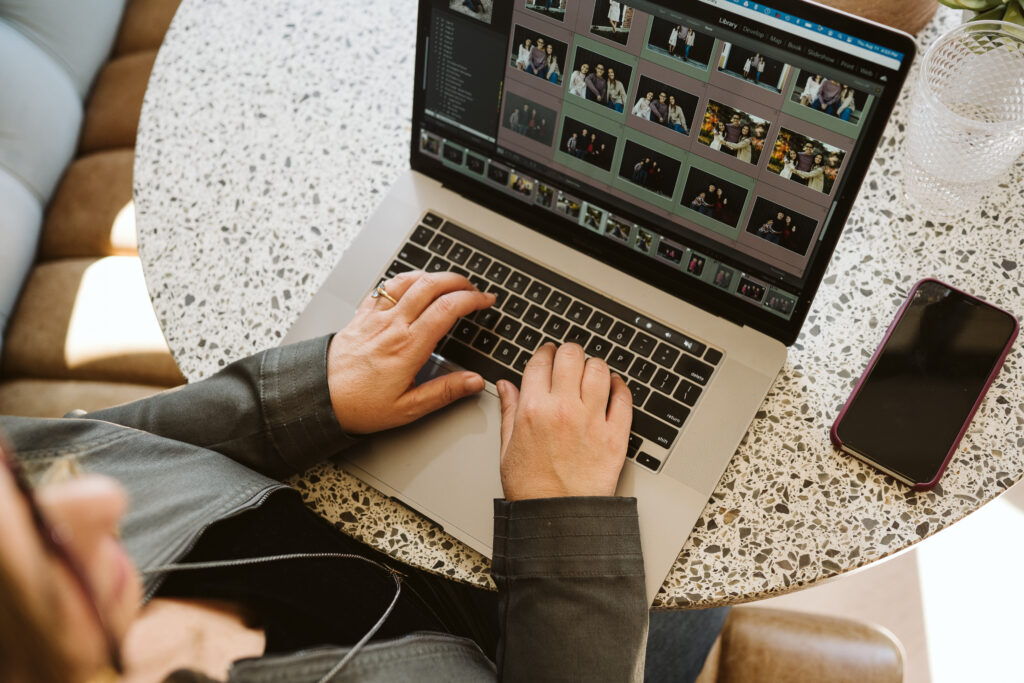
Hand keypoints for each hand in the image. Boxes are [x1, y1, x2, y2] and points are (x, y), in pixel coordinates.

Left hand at [327, 270, 495, 433]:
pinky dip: (405, 279)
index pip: (447, 309)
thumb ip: (444, 392)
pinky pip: (385, 287)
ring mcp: (376, 317)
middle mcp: (393, 326)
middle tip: (474, 290)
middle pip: (431, 285)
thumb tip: (473, 382)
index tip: (486, 301)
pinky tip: (412, 284)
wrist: (318, 398)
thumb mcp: (407, 408)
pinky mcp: (362, 316)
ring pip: (409, 280)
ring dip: (434, 276)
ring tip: (449, 283)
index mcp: (408, 347)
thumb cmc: (358, 406)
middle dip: (459, 282)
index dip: (472, 300)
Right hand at [496, 343, 631, 500]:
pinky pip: (624, 398)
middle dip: (569, 353)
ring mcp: (592, 420)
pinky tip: (613, 387)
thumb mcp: (507, 447)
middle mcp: (563, 409)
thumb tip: (506, 386)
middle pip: (572, 356)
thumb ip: (509, 410)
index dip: (545, 352)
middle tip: (569, 359)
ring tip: (590, 372)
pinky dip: (619, 386)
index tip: (548, 354)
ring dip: (594, 366)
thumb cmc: (531, 489)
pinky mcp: (615, 436)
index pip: (541, 360)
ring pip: (599, 370)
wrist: (557, 518)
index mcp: (533, 409)